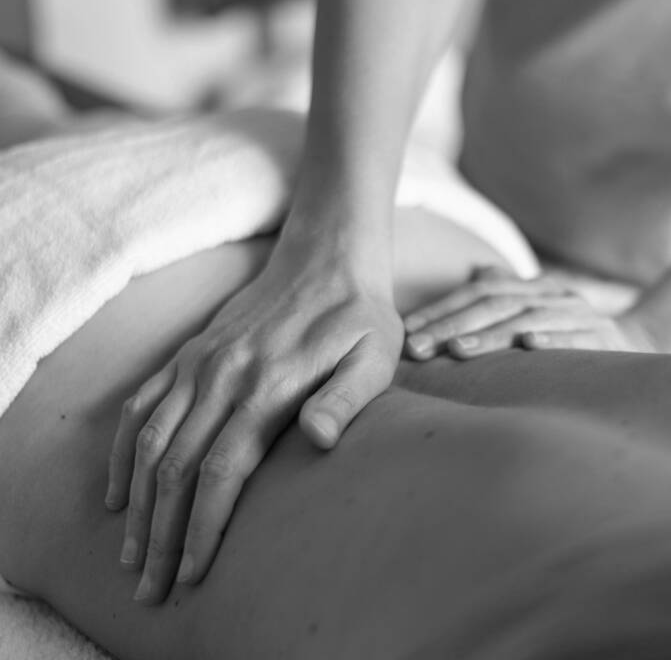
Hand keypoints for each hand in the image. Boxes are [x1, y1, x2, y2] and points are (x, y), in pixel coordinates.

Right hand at [104, 233, 401, 603]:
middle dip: (160, 534)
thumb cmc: (361, 317)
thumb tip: (317, 439)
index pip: (222, 472)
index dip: (202, 528)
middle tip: (152, 587)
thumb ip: (345, 399)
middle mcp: (222, 376)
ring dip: (136, 503)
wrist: (327, 258)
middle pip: (175, 468)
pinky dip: (122, 451)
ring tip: (131, 554)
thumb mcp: (375, 356)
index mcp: (268, 386)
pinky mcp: (190, 353)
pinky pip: (140, 405)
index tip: (192, 574)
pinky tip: (119, 489)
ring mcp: (199, 363)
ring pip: (149, 442)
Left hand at [403, 266, 652, 359]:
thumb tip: (476, 271)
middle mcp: (551, 296)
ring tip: (456, 350)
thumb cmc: (573, 335)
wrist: (640, 346)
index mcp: (531, 289)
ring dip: (491, 336)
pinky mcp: (605, 339)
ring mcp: (579, 315)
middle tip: (418, 347)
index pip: (477, 294)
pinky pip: (575, 339)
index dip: (441, 309)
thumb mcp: (537, 311)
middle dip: (452, 325)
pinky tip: (528, 347)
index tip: (407, 332)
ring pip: (527, 321)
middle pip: (495, 304)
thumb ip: (508, 292)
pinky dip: (552, 341)